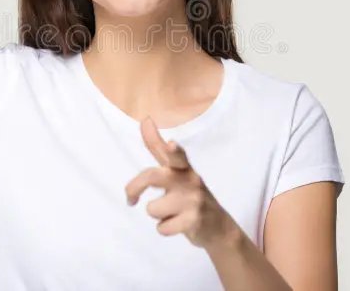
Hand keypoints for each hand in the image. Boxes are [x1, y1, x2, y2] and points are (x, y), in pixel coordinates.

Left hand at [124, 116, 236, 249]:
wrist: (219, 227)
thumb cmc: (190, 195)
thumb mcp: (178, 170)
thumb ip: (158, 147)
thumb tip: (145, 119)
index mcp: (184, 167)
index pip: (178, 155)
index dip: (173, 150)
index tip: (170, 144)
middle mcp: (190, 180)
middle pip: (151, 177)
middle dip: (133, 188)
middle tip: (130, 199)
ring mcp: (193, 201)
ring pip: (152, 208)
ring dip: (157, 215)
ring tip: (173, 213)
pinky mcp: (193, 221)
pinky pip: (161, 228)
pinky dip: (165, 229)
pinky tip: (179, 225)